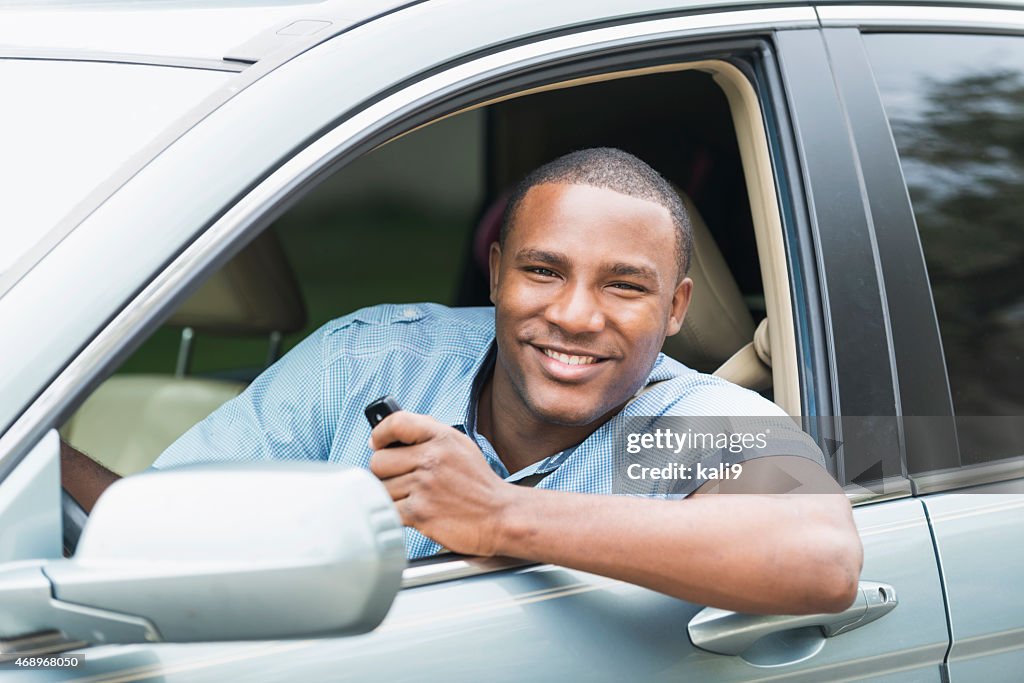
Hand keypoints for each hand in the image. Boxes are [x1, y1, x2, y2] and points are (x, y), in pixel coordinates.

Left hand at [368, 411, 516, 555]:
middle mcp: (432, 458)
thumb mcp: (459, 446)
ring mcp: (425, 486)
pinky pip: (388, 510)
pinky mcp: (420, 512)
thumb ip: (427, 435)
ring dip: (392, 497)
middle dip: (385, 473)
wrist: (501, 516)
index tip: (378, 443)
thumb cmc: (478, 484)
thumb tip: (384, 437)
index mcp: (442, 438)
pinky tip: (414, 513)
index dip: (380, 433)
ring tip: (415, 498)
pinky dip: (396, 514)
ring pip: (381, 489)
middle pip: (378, 461)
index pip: (396, 423)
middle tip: (402, 480)